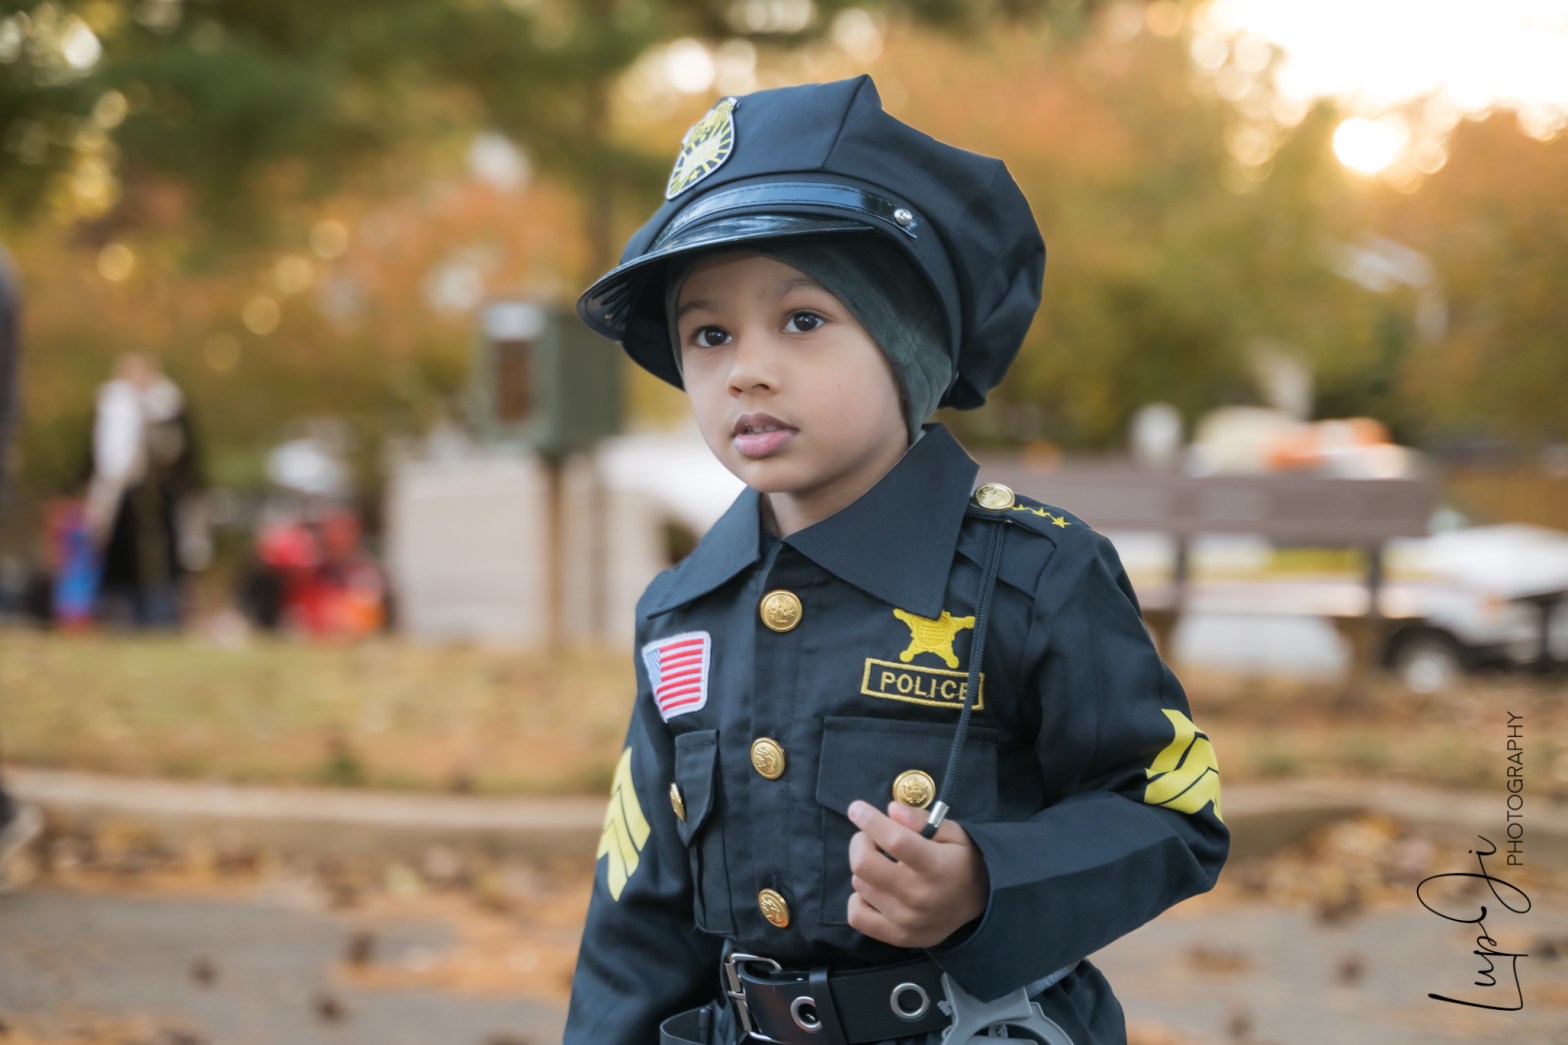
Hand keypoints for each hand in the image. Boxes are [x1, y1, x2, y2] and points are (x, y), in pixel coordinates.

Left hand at [845, 800, 988, 948]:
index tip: (856, 809)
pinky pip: (858, 917)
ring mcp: (907, 920)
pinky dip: (858, 899)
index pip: (894, 841)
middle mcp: (919, 895)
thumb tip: (891, 810)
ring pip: (860, 885)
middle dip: (860, 842)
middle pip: (865, 865)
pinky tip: (872, 889)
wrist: (982, 905)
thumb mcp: (954, 833)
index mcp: (936, 866)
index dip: (870, 821)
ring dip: (863, 868)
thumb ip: (922, 820)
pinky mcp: (899, 936)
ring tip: (879, 863)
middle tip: (869, 837)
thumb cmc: (963, 862)